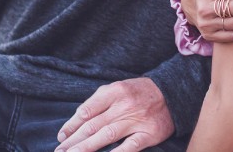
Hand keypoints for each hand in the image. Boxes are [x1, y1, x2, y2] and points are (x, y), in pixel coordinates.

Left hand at [55, 78, 172, 151]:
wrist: (172, 93)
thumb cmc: (140, 92)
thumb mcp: (119, 87)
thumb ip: (99, 101)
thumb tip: (77, 118)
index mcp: (115, 91)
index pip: (87, 110)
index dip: (72, 125)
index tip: (61, 136)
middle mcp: (124, 105)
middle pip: (93, 125)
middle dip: (73, 140)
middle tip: (60, 151)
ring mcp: (136, 120)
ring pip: (106, 136)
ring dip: (86, 148)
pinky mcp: (148, 133)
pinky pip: (130, 146)